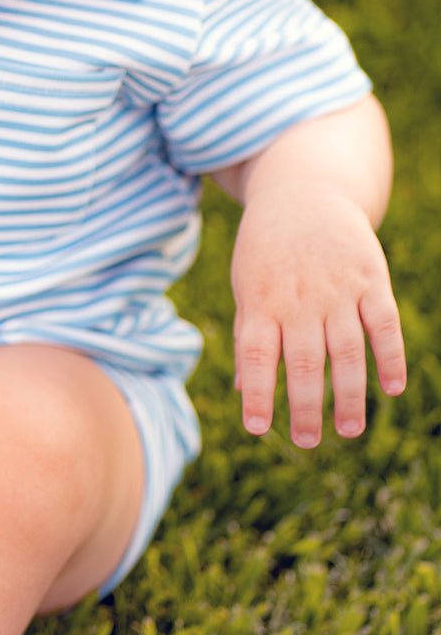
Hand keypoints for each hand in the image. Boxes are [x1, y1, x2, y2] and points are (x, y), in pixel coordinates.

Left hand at [230, 185, 404, 445]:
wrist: (303, 193)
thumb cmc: (267, 250)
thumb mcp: (246, 284)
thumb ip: (248, 334)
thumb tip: (241, 388)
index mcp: (261, 301)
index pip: (256, 355)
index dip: (257, 392)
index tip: (257, 428)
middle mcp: (300, 299)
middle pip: (304, 361)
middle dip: (305, 406)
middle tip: (306, 442)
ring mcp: (338, 289)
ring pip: (347, 350)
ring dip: (349, 394)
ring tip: (347, 430)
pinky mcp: (371, 279)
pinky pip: (385, 323)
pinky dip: (390, 356)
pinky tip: (392, 388)